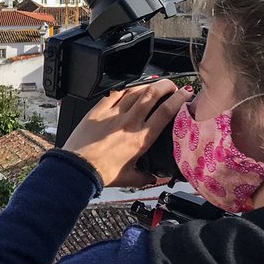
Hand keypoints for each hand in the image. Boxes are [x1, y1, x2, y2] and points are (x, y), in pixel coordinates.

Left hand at [61, 79, 190, 187]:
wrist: (77, 169)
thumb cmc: (101, 173)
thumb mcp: (129, 178)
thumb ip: (145, 177)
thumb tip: (154, 178)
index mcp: (141, 138)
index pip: (166, 112)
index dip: (179, 99)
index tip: (185, 94)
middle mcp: (130, 123)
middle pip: (152, 94)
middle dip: (166, 85)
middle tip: (172, 85)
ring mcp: (113, 114)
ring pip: (135, 91)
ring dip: (148, 85)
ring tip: (155, 85)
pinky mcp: (98, 111)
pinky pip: (115, 94)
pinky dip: (125, 90)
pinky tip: (129, 90)